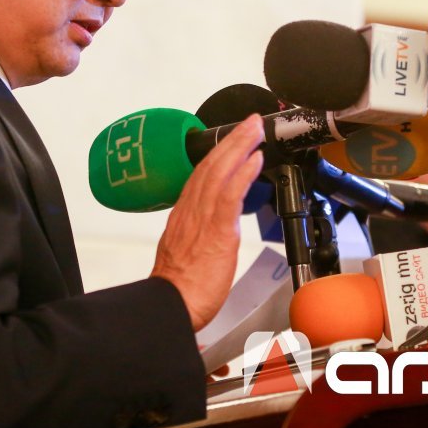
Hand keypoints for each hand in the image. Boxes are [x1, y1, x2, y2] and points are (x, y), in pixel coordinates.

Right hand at [151, 114, 264, 331]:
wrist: (171, 305)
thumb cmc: (180, 289)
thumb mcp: (185, 253)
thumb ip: (198, 236)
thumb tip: (208, 233)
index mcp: (185, 215)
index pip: (201, 174)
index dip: (218, 154)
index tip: (232, 140)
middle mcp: (192, 210)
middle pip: (211, 164)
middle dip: (232, 140)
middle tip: (250, 122)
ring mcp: (203, 218)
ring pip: (220, 171)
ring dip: (240, 146)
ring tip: (256, 130)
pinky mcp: (217, 230)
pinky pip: (230, 193)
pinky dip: (243, 173)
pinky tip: (255, 159)